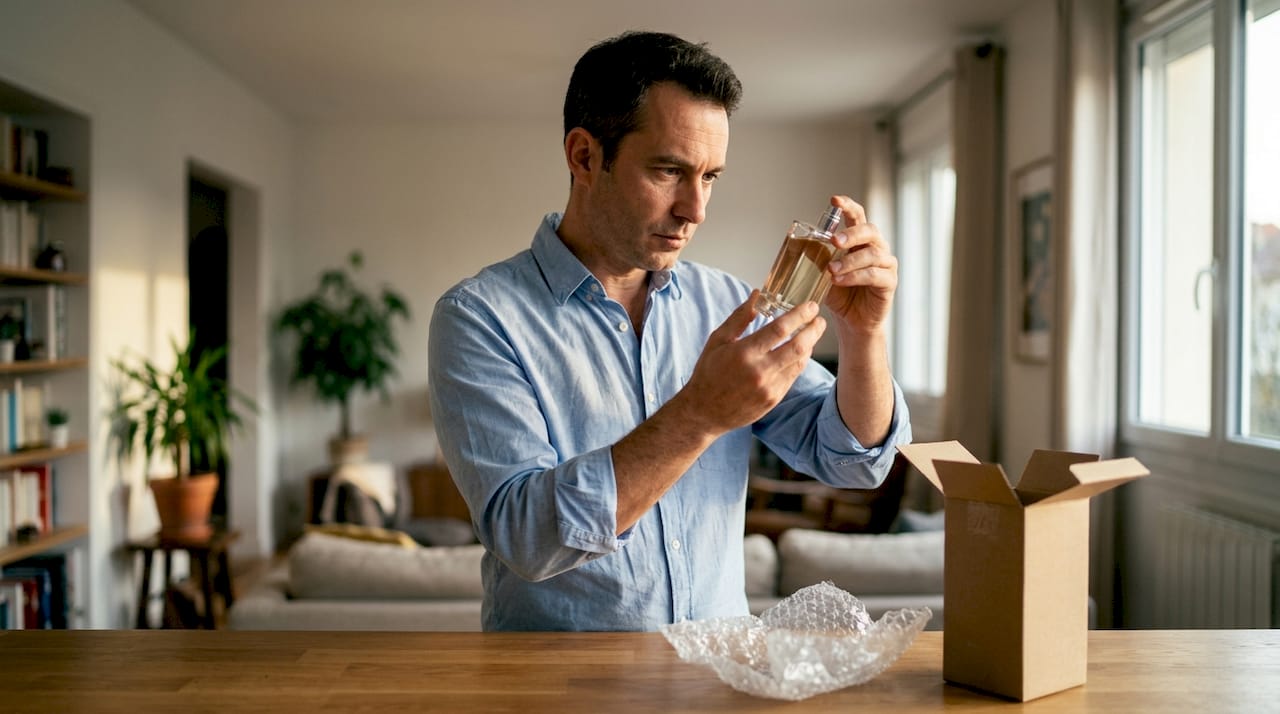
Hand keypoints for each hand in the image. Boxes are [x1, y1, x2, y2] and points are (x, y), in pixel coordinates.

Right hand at [676, 291, 825, 434]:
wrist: (704, 412)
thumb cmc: (708, 373)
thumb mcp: (718, 340)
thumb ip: (740, 317)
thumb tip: (757, 294)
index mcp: (744, 353)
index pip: (780, 329)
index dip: (799, 315)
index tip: (810, 306)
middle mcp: (760, 371)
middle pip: (798, 346)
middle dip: (813, 330)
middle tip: (819, 319)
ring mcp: (769, 387)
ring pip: (799, 362)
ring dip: (809, 345)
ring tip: (811, 333)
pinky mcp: (774, 399)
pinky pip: (793, 376)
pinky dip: (799, 361)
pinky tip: (799, 352)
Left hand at [824, 195, 897, 333]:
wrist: (852, 320)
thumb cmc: (839, 292)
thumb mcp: (823, 272)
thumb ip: (816, 257)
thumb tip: (798, 244)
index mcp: (860, 240)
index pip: (858, 216)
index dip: (848, 205)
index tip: (834, 200)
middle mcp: (876, 247)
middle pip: (870, 231)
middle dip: (851, 234)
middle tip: (834, 241)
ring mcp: (885, 264)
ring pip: (872, 254)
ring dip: (849, 261)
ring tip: (831, 271)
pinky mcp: (889, 282)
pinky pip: (874, 275)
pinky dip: (855, 276)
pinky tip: (840, 280)